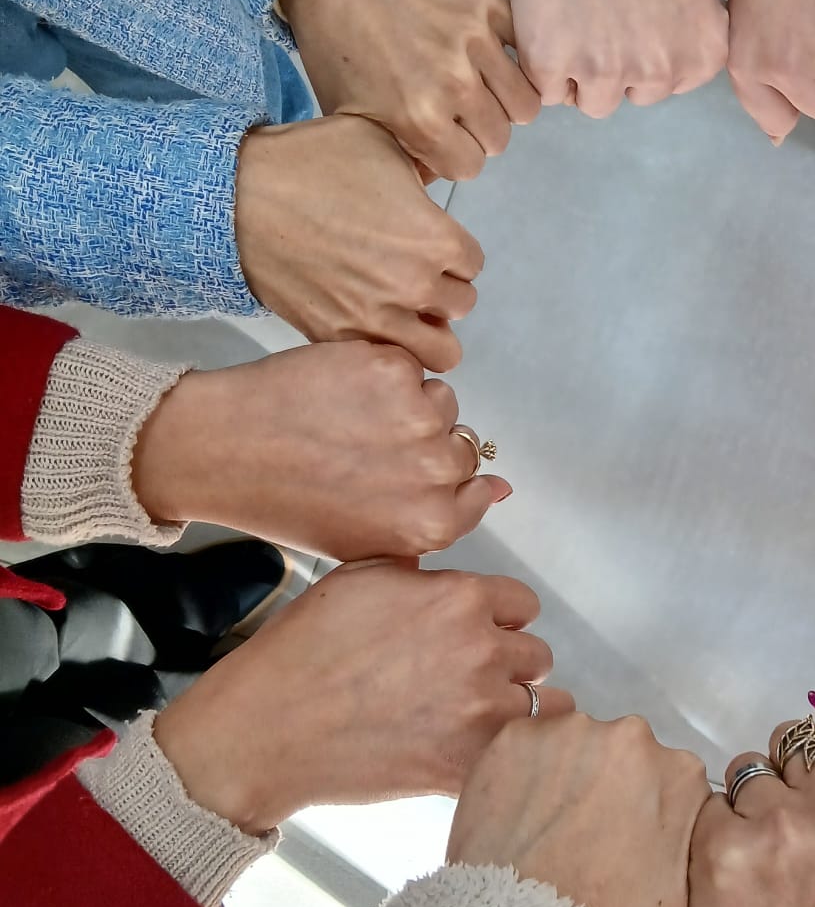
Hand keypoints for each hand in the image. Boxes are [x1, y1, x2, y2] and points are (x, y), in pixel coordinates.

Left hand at [132, 341, 508, 557]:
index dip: (441, 478)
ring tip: (351, 420)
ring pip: (441, 400)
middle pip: (462, 443)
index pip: (477, 488)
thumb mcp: (368, 540)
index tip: (403, 474)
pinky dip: (382, 374)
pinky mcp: (392, 369)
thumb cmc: (290, 500)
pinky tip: (341, 394)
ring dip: (408, 404)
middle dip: (424, 442)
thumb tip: (500, 487)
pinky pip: (411, 367)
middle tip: (367, 448)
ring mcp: (416, 417)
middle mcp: (433, 472)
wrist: (223, 449)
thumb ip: (440, 521)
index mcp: (431, 523)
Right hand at [154, 560, 567, 833]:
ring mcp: (479, 710)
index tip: (481, 635)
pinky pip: (520, 759)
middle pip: (537, 656)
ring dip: (517, 713)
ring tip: (478, 721)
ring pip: (543, 709)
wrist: (266, 728)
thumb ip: (424, 576)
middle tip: (470, 683)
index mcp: (461, 597)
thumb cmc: (304, 650)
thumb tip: (451, 582)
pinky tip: (477, 755)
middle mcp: (482, 649)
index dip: (502, 620)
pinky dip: (507, 759)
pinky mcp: (465, 764)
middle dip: (510, 667)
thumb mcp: (363, 577)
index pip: (524, 604)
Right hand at [234, 113, 483, 371]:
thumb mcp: (383, 143)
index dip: (452, 251)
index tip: (429, 242)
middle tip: (413, 271)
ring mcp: (376, 319)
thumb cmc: (311, 159)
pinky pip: (385, 359)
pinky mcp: (337, 337)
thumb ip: (423, 174)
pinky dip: (387, 348)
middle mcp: (415, 286)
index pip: (473, 263)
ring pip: (438, 350)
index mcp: (436, 239)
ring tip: (403, 309)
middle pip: (459, 305)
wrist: (236, 195)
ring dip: (425, 329)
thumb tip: (430, 192)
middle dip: (442, 288)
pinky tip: (370, 322)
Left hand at [282, 0, 539, 180]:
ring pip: (525, 104)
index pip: (471, 167)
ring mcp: (477, 42)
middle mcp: (455, 85)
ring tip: (483, 89)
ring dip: (504, 103)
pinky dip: (519, 64)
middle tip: (459, 112)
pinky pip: (529, 54)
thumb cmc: (336, 48)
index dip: (455, 156)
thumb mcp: (352, 118)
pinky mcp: (490, 6)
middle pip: (499, 139)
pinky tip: (497, 62)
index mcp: (418, 120)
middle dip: (479, 132)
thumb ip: (397, 156)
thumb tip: (437, 175)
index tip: (443, 140)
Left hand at [448, 713, 709, 906]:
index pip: (666, 778)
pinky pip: (521, 749)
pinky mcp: (514, 738)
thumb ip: (688, 838)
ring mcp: (570, 731)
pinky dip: (516, 775)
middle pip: (620, 752)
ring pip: (570, 746)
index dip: (642, 809)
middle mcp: (632, 736)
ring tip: (541, 833)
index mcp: (681, 773)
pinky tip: (512, 821)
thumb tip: (675, 823)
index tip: (622, 838)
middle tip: (579, 838)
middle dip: (603, 784)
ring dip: (561, 776)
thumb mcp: (687, 895)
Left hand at [687, 695, 814, 906]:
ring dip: (750, 801)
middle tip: (796, 833)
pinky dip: (718, 829)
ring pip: (749, 765)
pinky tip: (738, 870)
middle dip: (788, 775)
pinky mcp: (724, 844)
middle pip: (794, 736)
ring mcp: (781, 823)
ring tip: (768, 856)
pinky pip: (712, 800)